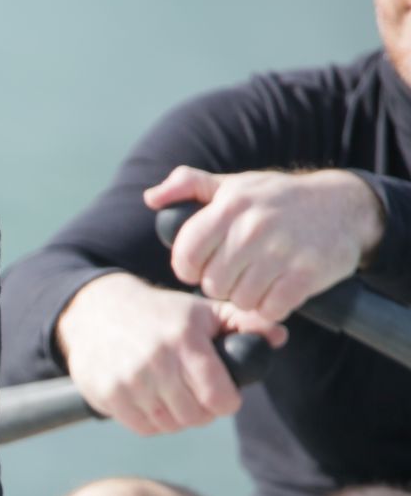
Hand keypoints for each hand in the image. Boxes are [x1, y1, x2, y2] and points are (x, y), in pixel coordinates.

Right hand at [56, 272, 286, 434]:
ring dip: (177, 417)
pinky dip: (152, 421)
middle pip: (196, 417)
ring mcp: (129, 380)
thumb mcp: (200, 311)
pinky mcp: (108, 394)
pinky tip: (151, 400)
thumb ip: (243, 322)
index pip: (220, 399)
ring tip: (174, 396)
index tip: (222, 393)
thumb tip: (278, 337)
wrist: (96, 310)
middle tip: (197, 395)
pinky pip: (143, 427)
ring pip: (170, 425)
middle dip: (203, 410)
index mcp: (185, 339)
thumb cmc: (159, 314)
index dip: (227, 401)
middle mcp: (155, 361)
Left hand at [144, 166, 384, 320]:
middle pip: (212, 284)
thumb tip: (151, 198)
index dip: (188, 268)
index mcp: (229, 205)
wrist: (344, 206)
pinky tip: (277, 291)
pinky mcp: (305, 275)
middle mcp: (253, 228)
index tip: (201, 267)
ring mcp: (281, 252)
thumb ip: (188, 185)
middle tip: (235, 275)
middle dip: (220, 285)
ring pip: (240, 300)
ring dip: (246, 298)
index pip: (186, 254)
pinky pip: (270, 310)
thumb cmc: (278, 198)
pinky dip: (271, 308)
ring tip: (256, 281)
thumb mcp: (233, 185)